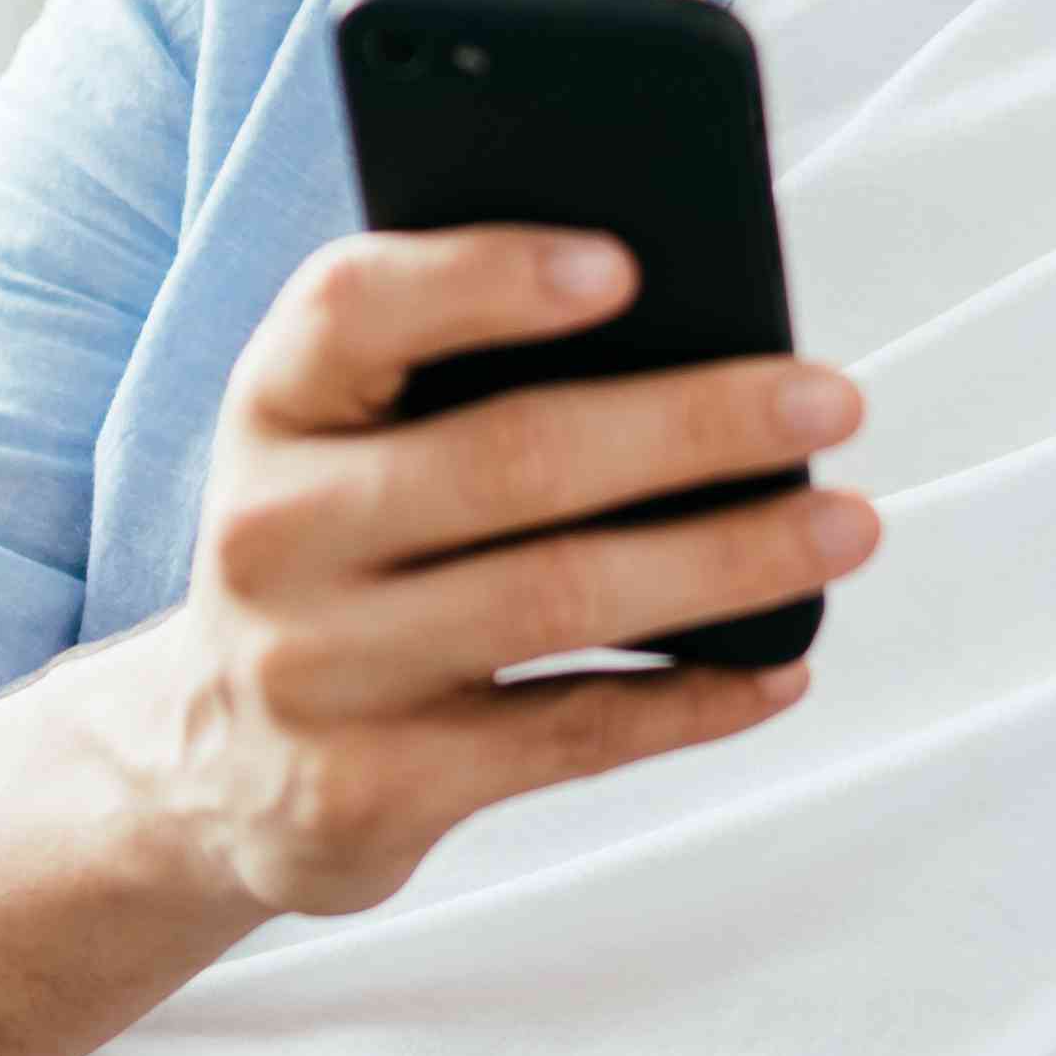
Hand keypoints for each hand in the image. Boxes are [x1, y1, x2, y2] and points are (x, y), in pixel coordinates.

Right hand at [98, 226, 875, 922]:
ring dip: (725, 560)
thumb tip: (701, 345)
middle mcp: (271, 533)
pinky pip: (567, 735)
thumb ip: (457, 382)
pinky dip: (691, 700)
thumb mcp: (346, 446)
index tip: (626, 264)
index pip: (354, 308)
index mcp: (271, 406)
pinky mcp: (366, 791)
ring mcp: (313, 672)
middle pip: (507, 460)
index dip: (485, 278)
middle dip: (690, 426)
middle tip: (830, 400)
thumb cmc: (341, 551)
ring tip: (848, 527)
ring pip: (555, 599)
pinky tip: (781, 667)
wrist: (207, 764)